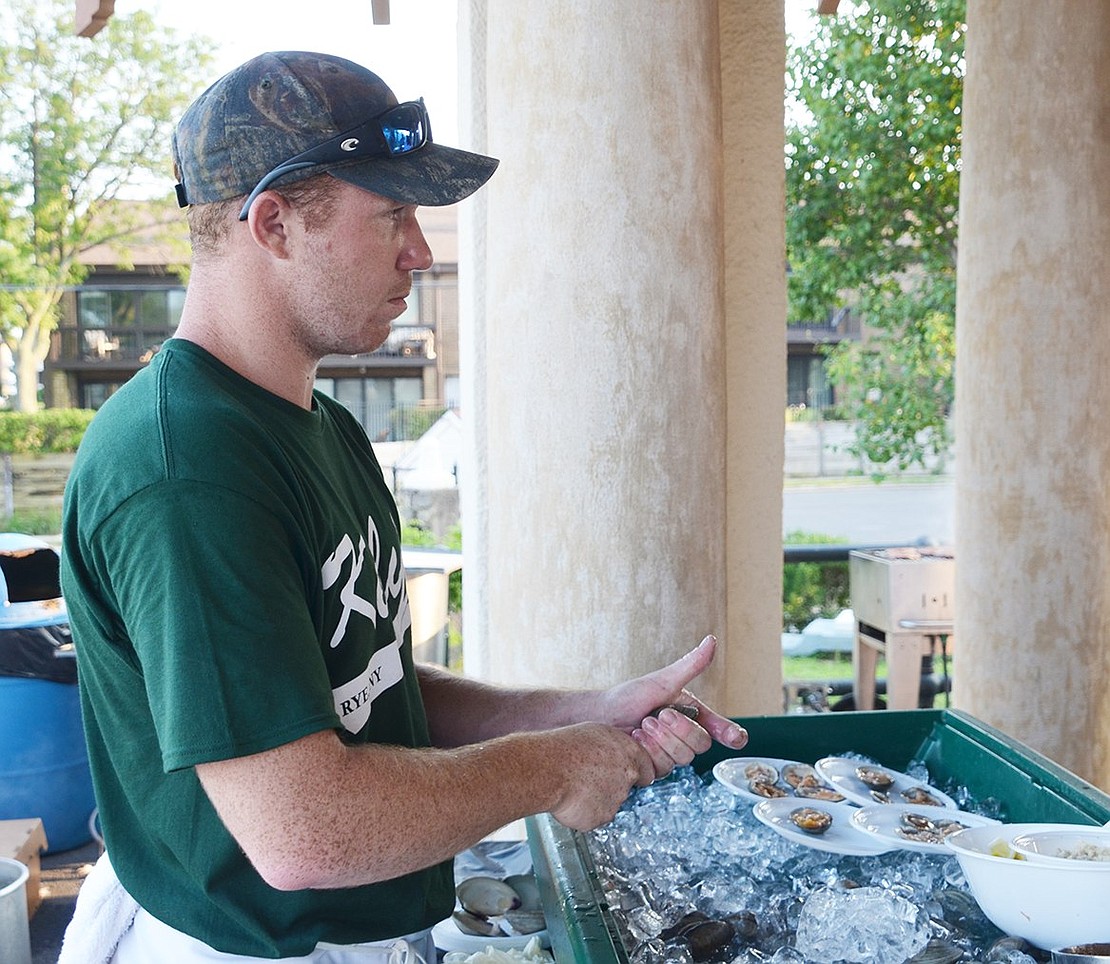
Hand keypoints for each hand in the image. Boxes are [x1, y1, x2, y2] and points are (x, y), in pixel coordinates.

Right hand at [547, 723, 655, 830]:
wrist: (548, 769)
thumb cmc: (566, 747)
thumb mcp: (596, 732)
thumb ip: (616, 745)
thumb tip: (621, 747)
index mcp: (631, 754)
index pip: (647, 770)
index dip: (634, 772)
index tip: (625, 773)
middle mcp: (628, 778)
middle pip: (627, 787)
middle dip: (613, 785)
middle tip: (592, 778)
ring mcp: (616, 800)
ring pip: (610, 802)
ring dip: (598, 798)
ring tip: (576, 785)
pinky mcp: (602, 818)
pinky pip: (595, 816)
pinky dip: (585, 811)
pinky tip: (573, 798)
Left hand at [602, 635, 747, 779]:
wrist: (601, 717)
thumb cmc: (629, 697)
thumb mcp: (662, 680)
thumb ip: (690, 665)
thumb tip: (710, 641)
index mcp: (691, 715)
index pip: (719, 728)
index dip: (730, 733)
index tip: (735, 738)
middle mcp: (684, 736)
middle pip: (701, 744)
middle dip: (680, 728)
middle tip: (659, 715)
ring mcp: (671, 754)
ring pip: (685, 757)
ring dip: (661, 738)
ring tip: (644, 725)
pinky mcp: (656, 768)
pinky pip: (664, 766)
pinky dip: (648, 749)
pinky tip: (635, 740)